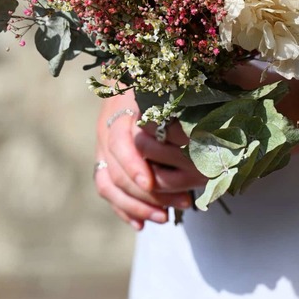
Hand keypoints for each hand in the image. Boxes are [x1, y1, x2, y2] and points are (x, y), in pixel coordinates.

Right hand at [94, 92, 192, 230]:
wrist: (127, 73)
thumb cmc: (155, 81)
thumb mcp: (163, 89)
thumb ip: (174, 110)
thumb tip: (196, 134)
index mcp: (122, 110)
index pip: (121, 144)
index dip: (134, 165)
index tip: (152, 183)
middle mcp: (108, 129)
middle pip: (118, 170)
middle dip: (147, 194)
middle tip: (183, 203)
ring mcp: (102, 145)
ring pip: (109, 183)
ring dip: (136, 206)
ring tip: (164, 219)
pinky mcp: (103, 158)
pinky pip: (106, 188)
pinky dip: (123, 208)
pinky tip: (142, 225)